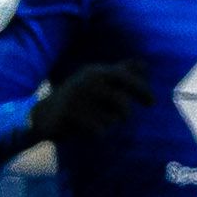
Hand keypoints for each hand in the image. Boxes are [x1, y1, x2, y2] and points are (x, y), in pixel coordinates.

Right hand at [25, 62, 151, 143]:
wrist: (44, 115)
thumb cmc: (80, 99)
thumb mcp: (99, 83)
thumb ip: (122, 73)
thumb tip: (144, 64)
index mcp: (96, 71)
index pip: (124, 77)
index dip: (141, 89)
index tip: (152, 103)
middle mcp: (87, 80)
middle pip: (122, 104)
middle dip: (124, 114)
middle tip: (119, 117)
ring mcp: (77, 96)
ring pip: (111, 119)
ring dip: (107, 123)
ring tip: (93, 119)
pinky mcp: (69, 113)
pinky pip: (98, 130)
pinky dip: (96, 132)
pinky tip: (82, 127)